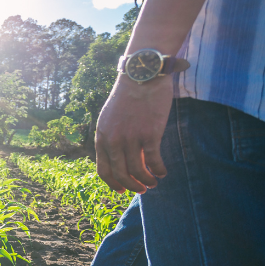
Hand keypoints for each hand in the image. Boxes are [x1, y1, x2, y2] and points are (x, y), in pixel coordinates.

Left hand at [94, 75, 172, 193]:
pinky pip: (153, 161)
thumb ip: (112, 136)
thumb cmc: (128, 95)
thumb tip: (120, 156)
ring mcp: (130, 138)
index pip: (103, 169)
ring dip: (146, 181)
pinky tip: (163, 172)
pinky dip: (159, 170)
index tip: (122, 189)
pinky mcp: (149, 134)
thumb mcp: (110, 117)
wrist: (141, 75)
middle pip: (120, 174)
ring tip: (153, 183)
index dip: (113, 183)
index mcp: (101, 136)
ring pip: (137, 171)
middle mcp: (113, 140)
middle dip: (132, 186)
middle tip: (141, 190)